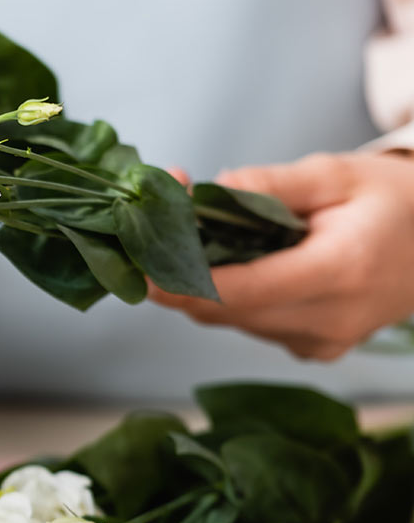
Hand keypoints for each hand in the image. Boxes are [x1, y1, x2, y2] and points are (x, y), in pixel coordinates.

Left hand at [148, 152, 413, 359]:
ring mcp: (322, 342)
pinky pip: (253, 325)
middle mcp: (329, 319)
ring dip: (203, 284)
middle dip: (180, 274)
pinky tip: (237, 263)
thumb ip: (270, 184)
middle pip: (225, 310)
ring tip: (195, 237)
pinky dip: (232, 297)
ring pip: (232, 320)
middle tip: (155, 228)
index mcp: (339, 271)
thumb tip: (208, 192)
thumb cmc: (396, 198)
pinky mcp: (315, 349)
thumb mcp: (337, 172)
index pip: (238, 291)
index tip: (134, 265)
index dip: (178, 281)